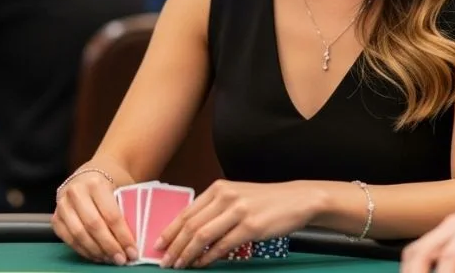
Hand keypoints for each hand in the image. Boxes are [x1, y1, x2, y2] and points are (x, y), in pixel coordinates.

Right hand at [52, 171, 136, 264]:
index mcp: (96, 183)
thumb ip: (127, 208)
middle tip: (121, 259)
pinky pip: (68, 238)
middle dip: (109, 246)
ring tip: (110, 259)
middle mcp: (76, 192)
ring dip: (96, 251)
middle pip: (94, 226)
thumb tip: (135, 239)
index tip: (133, 251)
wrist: (94, 169)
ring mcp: (63, 204)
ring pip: (79, 234)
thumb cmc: (113, 179)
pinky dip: (83, 250)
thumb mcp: (124, 186)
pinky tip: (96, 255)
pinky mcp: (56, 216)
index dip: (123, 236)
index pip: (111, 215)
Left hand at [157, 180, 319, 268]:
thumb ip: (214, 209)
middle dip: (174, 246)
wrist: (296, 199)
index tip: (158, 245)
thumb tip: (189, 231)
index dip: (170, 230)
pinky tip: (202, 264)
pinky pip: (223, 246)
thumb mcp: (236, 196)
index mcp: (219, 188)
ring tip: (179, 265)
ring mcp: (238, 211)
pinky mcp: (251, 226)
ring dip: (187, 254)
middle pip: (190, 225)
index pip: (186, 212)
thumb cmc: (265, 201)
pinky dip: (209, 257)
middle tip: (165, 261)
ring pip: (202, 236)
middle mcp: (225, 197)